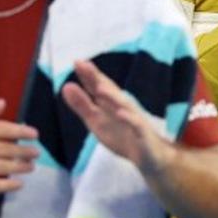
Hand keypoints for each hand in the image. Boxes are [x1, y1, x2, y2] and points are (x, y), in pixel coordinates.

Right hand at [0, 99, 38, 196]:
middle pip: (4, 149)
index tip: (35, 135)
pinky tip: (18, 184)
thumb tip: (3, 102)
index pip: (1, 129)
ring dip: (19, 167)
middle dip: (24, 151)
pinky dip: (6, 185)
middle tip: (36, 153)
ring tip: (31, 167)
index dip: (21, 131)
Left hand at [62, 60, 172, 174]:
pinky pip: (136, 126)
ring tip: (100, 88)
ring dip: (112, 97)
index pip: (98, 87)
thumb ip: (82, 105)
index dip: (88, 75)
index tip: (77, 61)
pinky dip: (129, 119)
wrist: (151, 155)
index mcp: (109, 103)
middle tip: (85, 65)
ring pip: (123, 106)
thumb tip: (66, 86)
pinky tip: (121, 113)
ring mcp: (134, 119)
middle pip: (110, 91)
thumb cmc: (122, 135)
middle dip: (98, 78)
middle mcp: (122, 107)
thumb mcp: (96, 121)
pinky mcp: (143, 134)